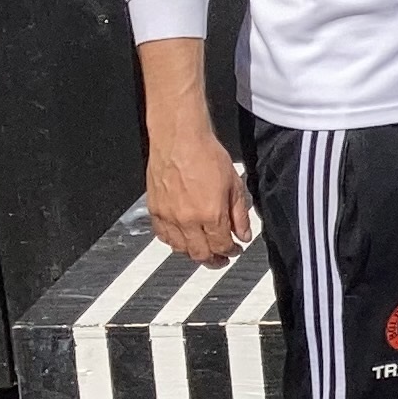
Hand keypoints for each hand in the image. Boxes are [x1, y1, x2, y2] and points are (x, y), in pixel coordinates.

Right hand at [145, 122, 255, 266]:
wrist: (179, 139)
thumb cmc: (205, 154)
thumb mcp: (234, 184)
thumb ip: (239, 214)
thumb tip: (243, 234)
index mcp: (210, 214)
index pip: (222, 246)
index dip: (231, 251)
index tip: (235, 248)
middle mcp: (187, 220)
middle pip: (200, 254)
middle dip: (214, 259)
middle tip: (221, 258)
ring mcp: (168, 217)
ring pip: (180, 249)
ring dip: (194, 253)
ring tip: (204, 249)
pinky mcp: (154, 210)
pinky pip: (163, 236)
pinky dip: (174, 242)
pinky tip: (182, 238)